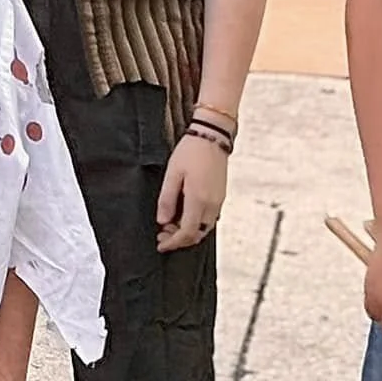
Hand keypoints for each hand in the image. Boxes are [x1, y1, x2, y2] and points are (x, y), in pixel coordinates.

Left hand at [156, 133, 227, 252]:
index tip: (160, 244)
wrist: (212, 136)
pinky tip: (184, 215)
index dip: (172, 242)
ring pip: (204, 228)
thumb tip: (162, 221)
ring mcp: (219, 201)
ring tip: (170, 225)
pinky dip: (197, 223)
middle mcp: (212, 204)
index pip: (186, 233)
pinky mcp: (221, 196)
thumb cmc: (190, 152)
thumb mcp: (173, 173)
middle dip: (179, 239)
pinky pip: (209, 218)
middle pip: (197, 234)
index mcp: (198, 200)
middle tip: (162, 235)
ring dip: (188, 232)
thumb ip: (167, 199)